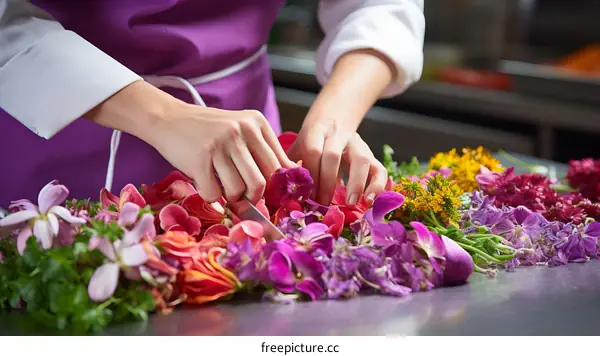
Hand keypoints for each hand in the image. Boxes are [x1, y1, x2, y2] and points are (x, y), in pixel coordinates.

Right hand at [87, 80, 293, 203]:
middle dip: (253, 198)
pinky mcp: (200, 158)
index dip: (273, 187)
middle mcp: (241, 131)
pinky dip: (210, 196)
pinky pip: (213, 193)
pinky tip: (206, 184)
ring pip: (238, 191)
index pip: (278, 165)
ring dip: (230, 198)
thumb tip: (289, 179)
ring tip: (222, 187)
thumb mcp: (241, 131)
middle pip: (260, 183)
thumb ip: (263, 151)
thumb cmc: (209, 131)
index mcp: (257, 123)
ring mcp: (220, 143)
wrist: (169, 119)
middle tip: (243, 198)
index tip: (266, 195)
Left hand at [287, 119, 386, 205]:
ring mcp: (357, 143)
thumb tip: (275, 193)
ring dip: (356, 183)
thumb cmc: (311, 142)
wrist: (333, 119)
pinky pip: (379, 169)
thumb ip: (288, 165)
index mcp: (316, 131)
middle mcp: (338, 134)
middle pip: (333, 156)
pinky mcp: (371, 154)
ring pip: (361, 159)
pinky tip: (369, 201)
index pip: (313, 151)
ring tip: (351, 203)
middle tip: (322, 204)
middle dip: (327, 183)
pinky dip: (377, 186)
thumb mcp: (297, 147)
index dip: (309, 174)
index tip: (305, 194)